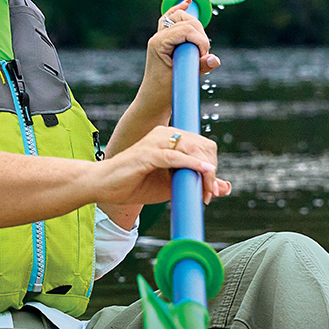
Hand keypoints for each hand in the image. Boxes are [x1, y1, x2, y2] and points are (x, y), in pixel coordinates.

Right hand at [89, 125, 232, 206]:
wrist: (102, 187)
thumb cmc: (134, 184)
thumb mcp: (171, 186)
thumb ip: (195, 183)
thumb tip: (225, 187)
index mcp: (168, 138)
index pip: (203, 145)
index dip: (212, 166)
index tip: (213, 189)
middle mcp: (163, 134)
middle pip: (202, 145)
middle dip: (211, 170)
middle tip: (210, 193)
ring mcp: (154, 142)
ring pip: (192, 148)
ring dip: (204, 171)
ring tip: (207, 191)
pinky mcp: (147, 153)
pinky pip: (174, 156)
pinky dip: (191, 164)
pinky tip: (204, 170)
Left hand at [142, 0, 218, 91]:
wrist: (153, 101)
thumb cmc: (165, 92)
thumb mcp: (186, 79)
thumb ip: (201, 67)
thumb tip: (215, 59)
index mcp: (159, 43)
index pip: (186, 29)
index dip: (200, 41)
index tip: (204, 56)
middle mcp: (158, 37)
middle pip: (185, 20)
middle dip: (199, 34)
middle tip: (202, 53)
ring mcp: (161, 37)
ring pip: (181, 18)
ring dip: (195, 28)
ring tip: (199, 47)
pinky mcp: (166, 40)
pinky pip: (171, 19)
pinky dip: (180, 11)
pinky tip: (187, 4)